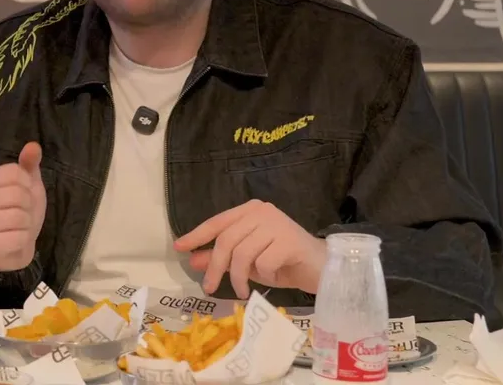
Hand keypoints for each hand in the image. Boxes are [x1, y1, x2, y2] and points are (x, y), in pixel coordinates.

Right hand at [0, 142, 46, 271]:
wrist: (15, 247)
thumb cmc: (20, 211)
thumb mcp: (28, 185)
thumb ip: (29, 164)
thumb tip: (33, 145)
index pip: (14, 172)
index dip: (27, 183)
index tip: (24, 193)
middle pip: (17, 194)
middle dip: (29, 205)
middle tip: (23, 212)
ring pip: (19, 216)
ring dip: (27, 223)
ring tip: (20, 226)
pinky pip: (18, 237)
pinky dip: (24, 239)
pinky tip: (16, 240)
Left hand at [174, 199, 327, 297]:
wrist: (323, 268)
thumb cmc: (283, 263)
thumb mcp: (247, 262)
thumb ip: (222, 257)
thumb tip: (194, 260)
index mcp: (249, 211)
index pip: (217, 222)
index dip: (196, 236)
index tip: (179, 248)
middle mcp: (261, 212)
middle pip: (226, 240)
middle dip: (215, 267)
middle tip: (209, 288)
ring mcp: (276, 223)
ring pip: (242, 253)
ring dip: (239, 277)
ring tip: (242, 292)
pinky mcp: (289, 240)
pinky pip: (263, 262)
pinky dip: (263, 276)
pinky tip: (270, 278)